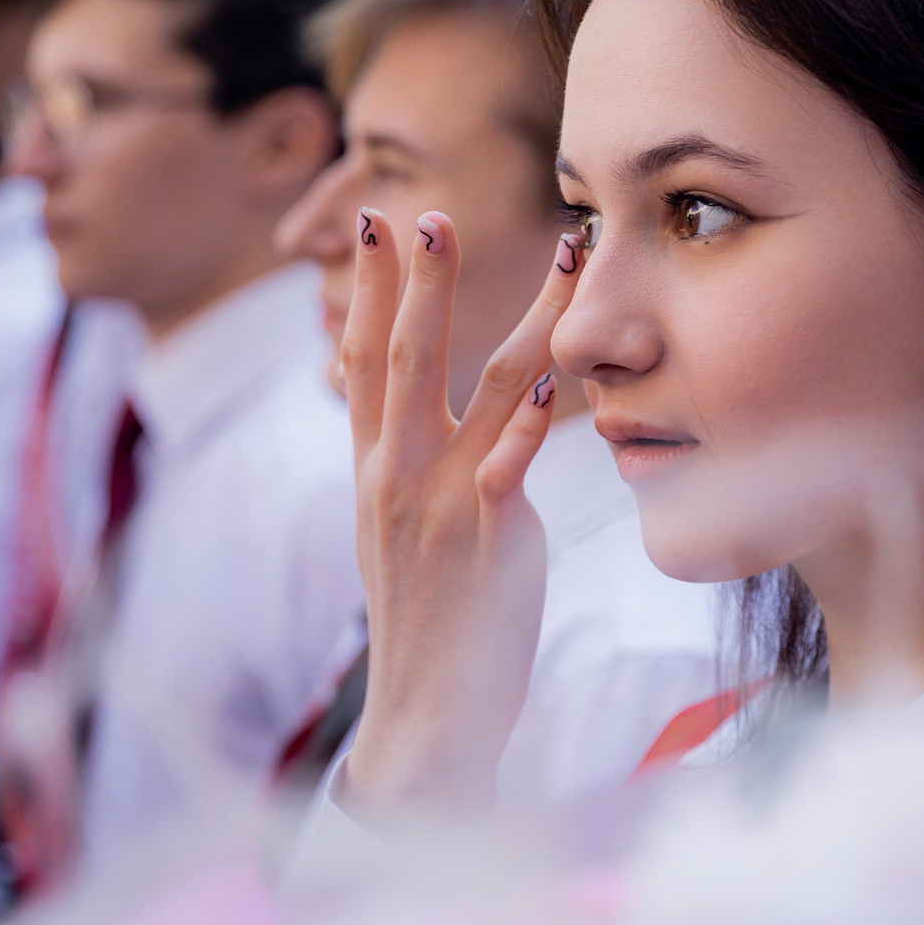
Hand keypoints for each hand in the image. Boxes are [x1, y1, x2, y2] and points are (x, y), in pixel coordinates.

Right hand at [337, 209, 581, 817]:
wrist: (427, 713)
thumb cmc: (429, 621)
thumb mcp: (395, 533)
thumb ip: (406, 468)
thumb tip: (405, 418)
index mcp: (374, 469)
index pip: (364, 358)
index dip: (369, 288)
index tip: (378, 222)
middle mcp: (397, 475)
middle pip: (406, 354)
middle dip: (420, 279)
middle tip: (431, 211)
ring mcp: (440, 503)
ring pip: (484, 386)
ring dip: (524, 313)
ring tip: (559, 259)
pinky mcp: (486, 538)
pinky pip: (508, 467)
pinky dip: (532, 423)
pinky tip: (558, 382)